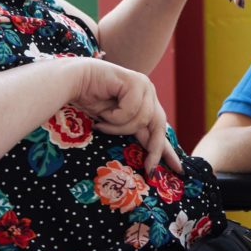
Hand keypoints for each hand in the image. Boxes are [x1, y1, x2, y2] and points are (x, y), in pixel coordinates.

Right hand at [72, 60, 183, 174]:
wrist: (71, 81)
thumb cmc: (88, 100)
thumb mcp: (114, 122)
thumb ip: (132, 130)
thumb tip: (152, 153)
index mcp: (144, 101)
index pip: (159, 128)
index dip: (168, 149)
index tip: (179, 169)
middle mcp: (147, 92)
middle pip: (159, 126)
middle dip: (154, 149)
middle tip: (149, 169)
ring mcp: (144, 85)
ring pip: (142, 120)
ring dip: (118, 128)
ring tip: (102, 123)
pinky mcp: (136, 81)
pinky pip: (131, 111)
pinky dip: (114, 117)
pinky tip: (103, 112)